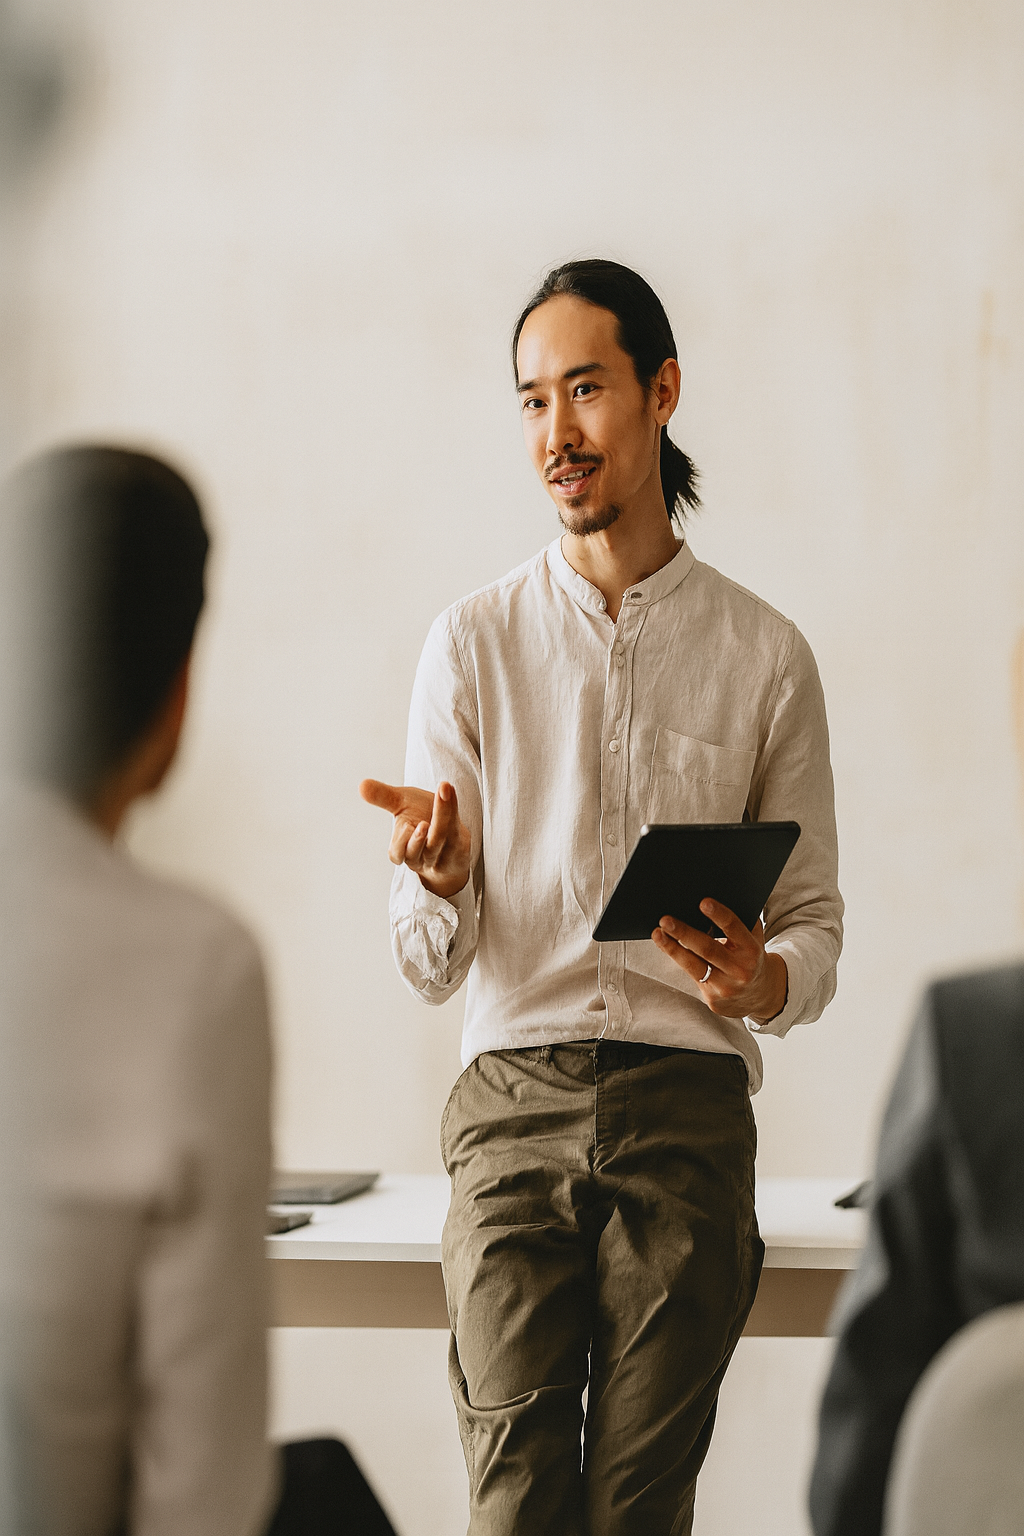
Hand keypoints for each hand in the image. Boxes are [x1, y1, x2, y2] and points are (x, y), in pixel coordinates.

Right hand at [359, 778, 470, 899]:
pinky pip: (457, 835)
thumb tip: (361, 785)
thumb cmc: (421, 818)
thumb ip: (383, 796)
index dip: (401, 843)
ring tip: (442, 794)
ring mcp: (442, 851)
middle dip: (418, 840)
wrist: (450, 833)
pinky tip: (450, 793)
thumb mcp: (401, 804)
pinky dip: (454, 812)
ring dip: (440, 819)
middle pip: (417, 852)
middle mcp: (421, 854)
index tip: (405, 825)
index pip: (397, 853)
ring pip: (439, 841)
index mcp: (404, 848)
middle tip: (422, 824)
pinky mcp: (459, 847)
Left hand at [652, 899, 787, 1021]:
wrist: (761, 995)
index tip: (703, 903)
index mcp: (751, 950)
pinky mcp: (713, 999)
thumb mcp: (753, 939)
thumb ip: (740, 921)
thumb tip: (714, 897)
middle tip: (666, 920)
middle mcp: (740, 970)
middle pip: (708, 949)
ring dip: (672, 949)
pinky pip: (692, 976)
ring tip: (657, 934)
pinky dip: (679, 960)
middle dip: (684, 933)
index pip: (735, 929)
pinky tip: (667, 947)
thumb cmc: (750, 957)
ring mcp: (726, 987)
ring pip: (694, 966)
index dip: (719, 915)